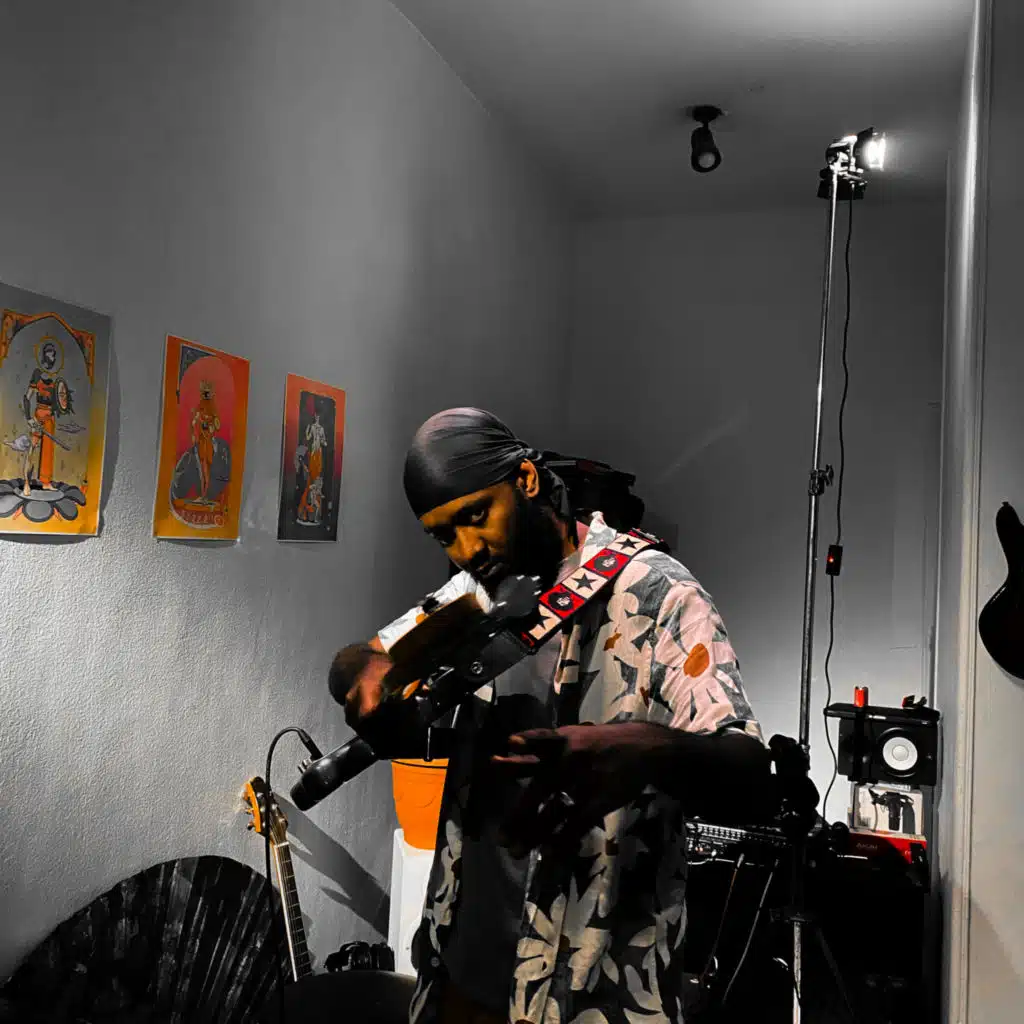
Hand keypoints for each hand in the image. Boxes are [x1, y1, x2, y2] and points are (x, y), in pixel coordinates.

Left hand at [491, 723, 664, 856]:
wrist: (643, 745)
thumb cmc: (596, 743)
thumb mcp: (570, 736)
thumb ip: (541, 747)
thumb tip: (508, 749)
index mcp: (562, 741)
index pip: (540, 742)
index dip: (524, 746)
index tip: (499, 756)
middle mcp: (571, 759)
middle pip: (541, 788)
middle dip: (520, 814)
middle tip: (501, 839)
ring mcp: (587, 781)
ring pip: (556, 811)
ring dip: (535, 833)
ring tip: (515, 852)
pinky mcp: (602, 800)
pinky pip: (578, 824)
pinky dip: (562, 840)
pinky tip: (549, 855)